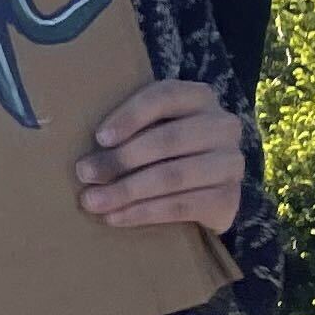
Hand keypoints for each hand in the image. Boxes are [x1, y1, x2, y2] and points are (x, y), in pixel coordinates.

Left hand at [75, 77, 244, 232]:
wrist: (205, 188)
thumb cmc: (165, 150)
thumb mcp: (150, 127)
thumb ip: (128, 127)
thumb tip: (83, 151)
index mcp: (199, 97)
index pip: (164, 97)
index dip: (130, 116)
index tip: (99, 138)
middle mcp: (223, 126)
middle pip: (168, 140)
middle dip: (121, 159)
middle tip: (84, 174)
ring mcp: (230, 163)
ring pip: (174, 176)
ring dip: (127, 190)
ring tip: (93, 201)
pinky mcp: (229, 198)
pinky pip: (183, 206)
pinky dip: (145, 212)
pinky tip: (117, 217)